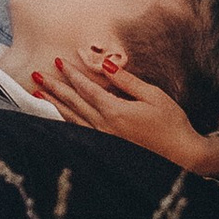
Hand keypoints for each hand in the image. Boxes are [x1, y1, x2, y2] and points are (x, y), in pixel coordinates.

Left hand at [33, 49, 218, 181]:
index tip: (59, 62)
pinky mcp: (106, 147)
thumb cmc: (171, 124)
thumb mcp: (153, 96)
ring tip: (38, 93)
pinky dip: (65, 121)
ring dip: (54, 104)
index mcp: (115, 111)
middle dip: (54, 87)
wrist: (181, 156)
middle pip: (73, 103)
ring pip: (71, 118)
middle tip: (37, 75)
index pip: (87, 89)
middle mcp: (104, 126)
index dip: (72, 74)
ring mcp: (103, 139)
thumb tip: (106, 65)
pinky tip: (57, 115)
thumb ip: (126, 81)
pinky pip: (79, 131)